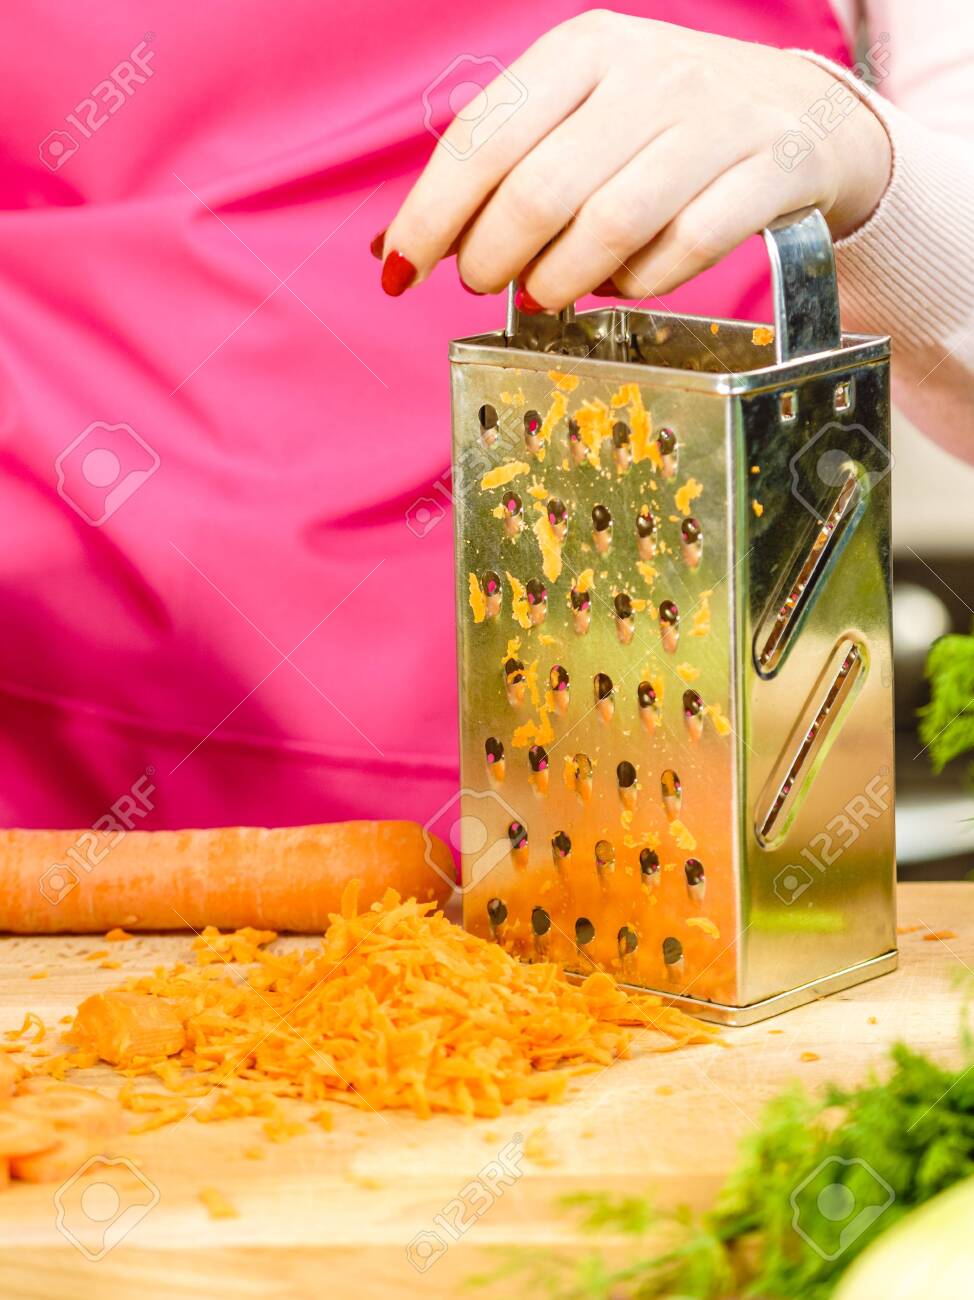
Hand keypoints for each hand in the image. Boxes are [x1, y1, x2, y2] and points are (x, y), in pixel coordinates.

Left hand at [379, 11, 891, 308]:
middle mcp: (650, 72)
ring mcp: (716, 120)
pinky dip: (638, 285)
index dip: (430, 215)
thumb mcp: (576, 119)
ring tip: (543, 293)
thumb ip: (494, 173)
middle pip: (538, 192)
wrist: (799, 114)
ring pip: (610, 227)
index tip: (400, 269)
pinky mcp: (771, 170)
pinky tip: (619, 286)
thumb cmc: (660, 128)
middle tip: (486, 284)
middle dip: (492, 258)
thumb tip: (390, 248)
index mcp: (584, 49)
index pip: (482, 138)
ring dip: (559, 282)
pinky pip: (685, 250)